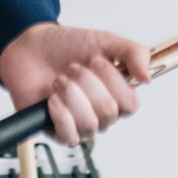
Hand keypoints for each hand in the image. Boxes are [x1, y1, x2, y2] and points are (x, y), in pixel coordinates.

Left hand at [0, 22, 149, 142]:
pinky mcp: (57, 131)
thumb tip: (148, 77)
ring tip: (59, 80)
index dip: (112, 81)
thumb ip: (133, 53)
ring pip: (89, 124)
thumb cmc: (67, 46)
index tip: (95, 60)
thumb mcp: (105, 41)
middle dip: (87, 83)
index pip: (130, 104)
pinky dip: (60, 114)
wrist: (30, 47)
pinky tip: (51, 98)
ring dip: (71, 95)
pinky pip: (69, 137)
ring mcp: (79, 124)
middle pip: (108, 112)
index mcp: (116, 94)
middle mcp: (101, 113)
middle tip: (72, 67)